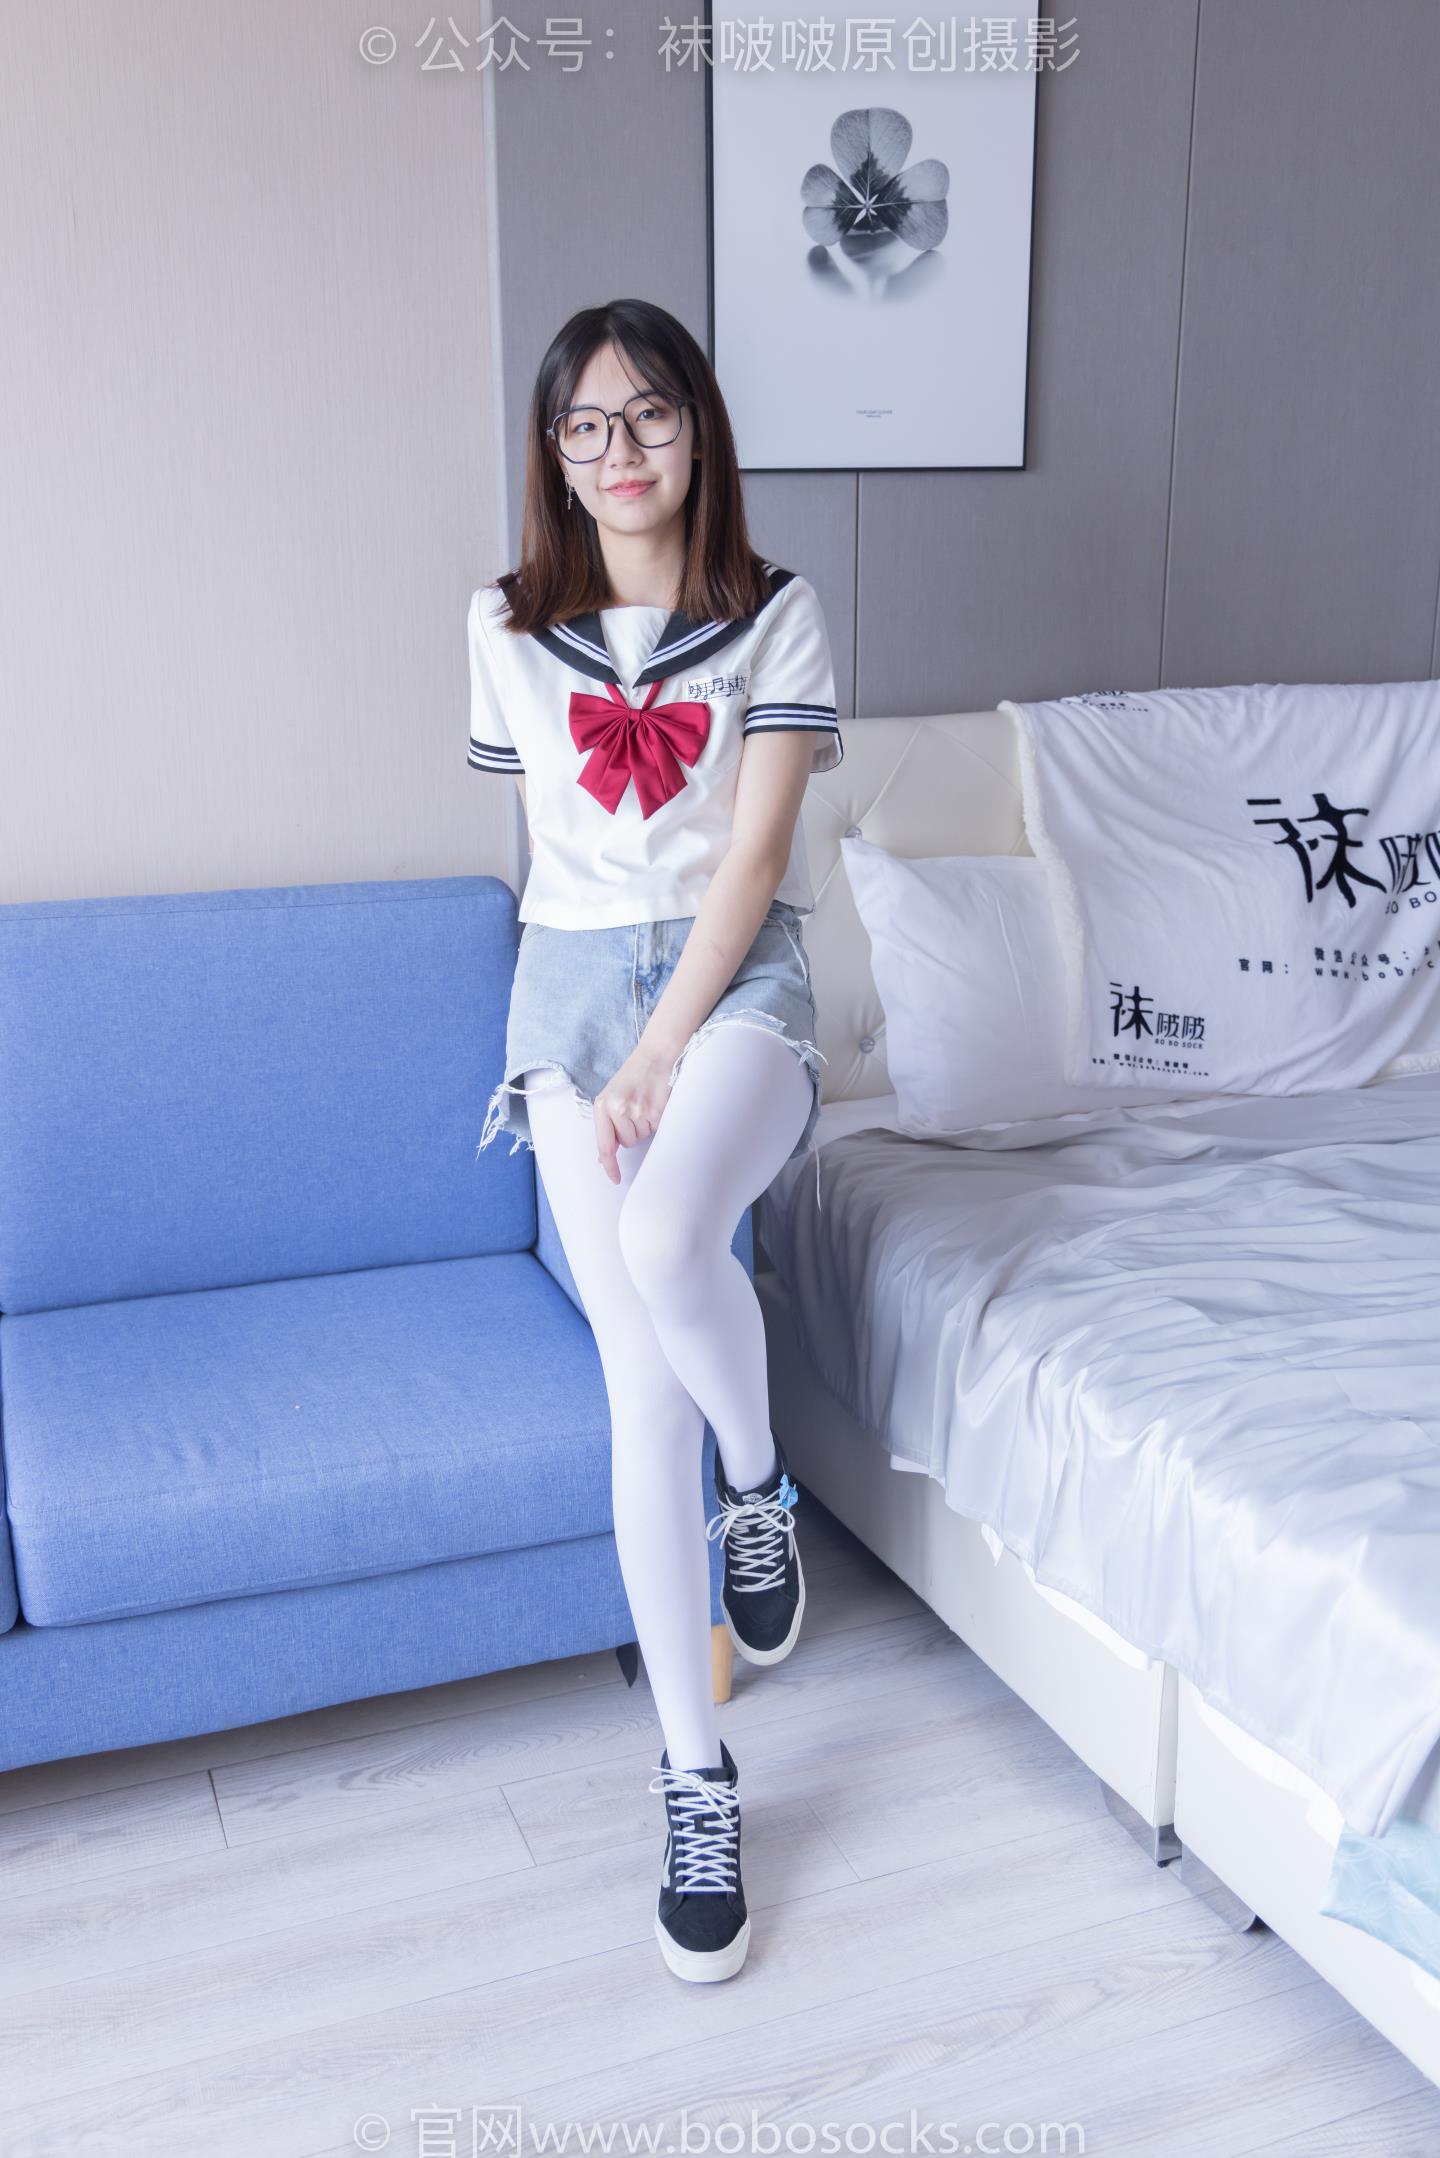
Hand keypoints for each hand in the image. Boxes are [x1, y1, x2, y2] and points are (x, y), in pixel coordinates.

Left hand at [594, 1043, 677, 1182]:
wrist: (655, 1055)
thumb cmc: (633, 1077)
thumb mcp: (611, 1097)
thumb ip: (606, 1125)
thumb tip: (603, 1157)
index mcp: (602, 1105)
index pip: (604, 1145)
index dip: (609, 1166)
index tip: (615, 1179)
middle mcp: (618, 1109)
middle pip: (628, 1142)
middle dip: (632, 1131)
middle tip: (635, 1108)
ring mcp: (638, 1110)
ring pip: (643, 1136)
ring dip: (645, 1125)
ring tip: (646, 1102)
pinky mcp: (657, 1110)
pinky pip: (657, 1128)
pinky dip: (657, 1119)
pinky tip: (656, 1102)